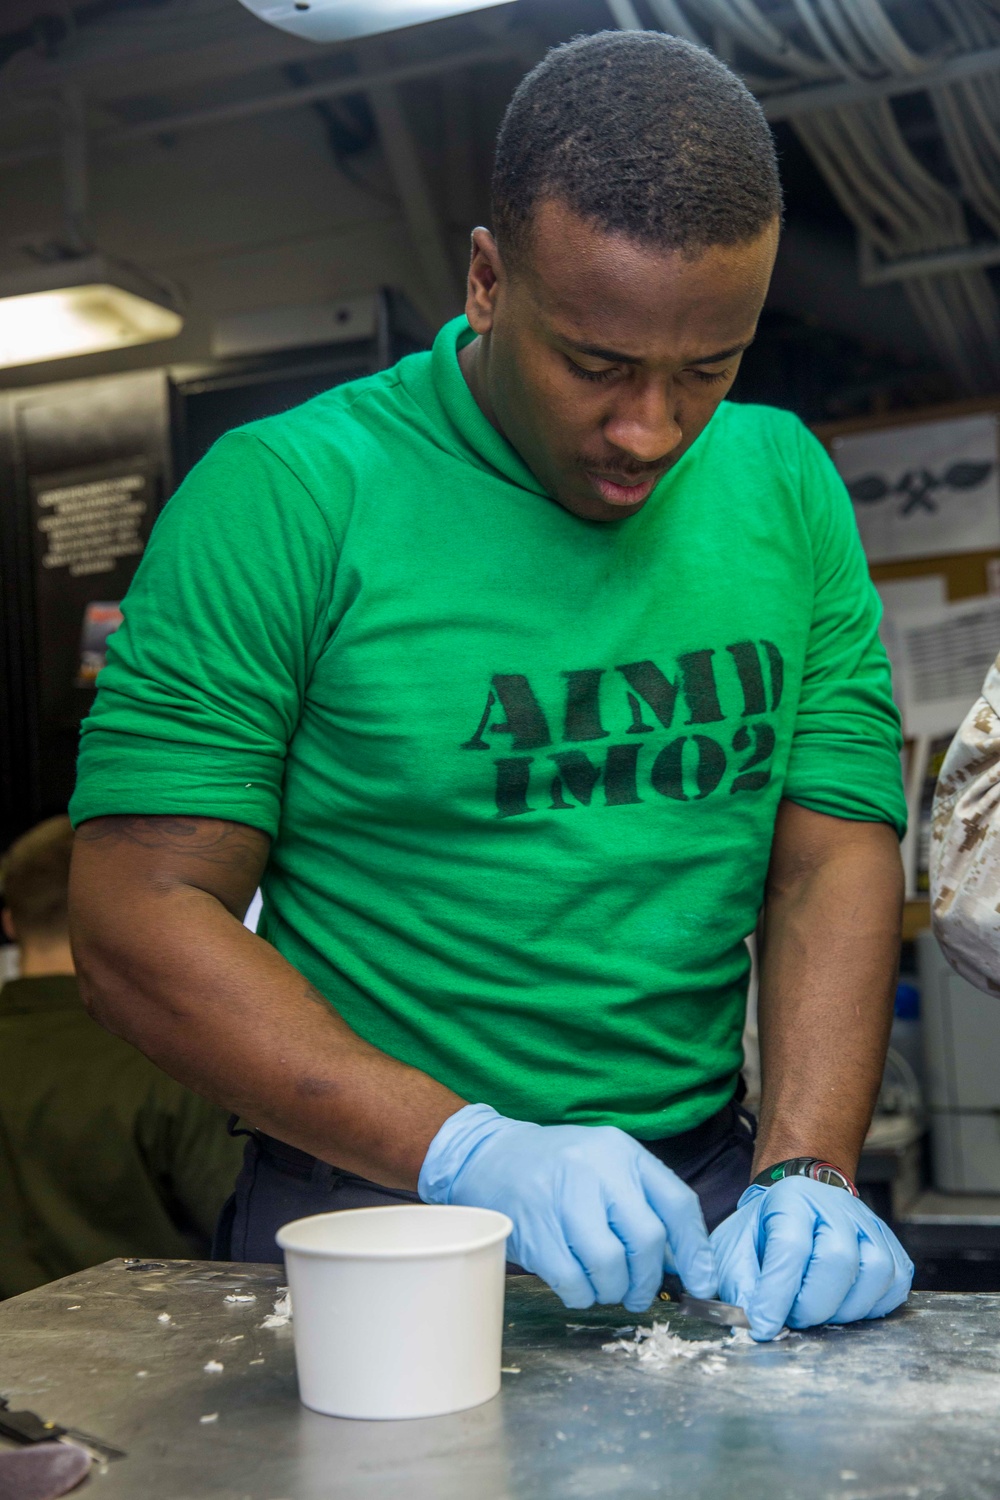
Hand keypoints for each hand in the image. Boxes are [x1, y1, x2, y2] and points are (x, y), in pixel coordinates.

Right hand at [419, 1104, 715, 1311]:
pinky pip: (573, 1281)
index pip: (677, 1203)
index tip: (705, 1284)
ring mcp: (562, 1198)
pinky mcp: (534, 1230)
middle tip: (637, 1292)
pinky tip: (577, 1286)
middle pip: (647, 1239)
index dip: (696, 1251)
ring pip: (610, 1265)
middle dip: (647, 1279)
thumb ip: (643, 1204)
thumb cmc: (559, 1169)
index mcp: (622, 1152)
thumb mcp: (605, 1166)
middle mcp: (596, 1169)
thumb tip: (686, 1264)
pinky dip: (582, 1295)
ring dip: (613, 1290)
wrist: (489, 1157)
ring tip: (604, 1286)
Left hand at [712, 1176, 913, 1340]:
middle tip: (793, 1316)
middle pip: (838, 1260)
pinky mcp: (891, 1246)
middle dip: (812, 1306)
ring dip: (844, 1310)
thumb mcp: (734, 1248)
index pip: (791, 1248)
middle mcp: (835, 1206)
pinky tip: (844, 1304)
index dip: (777, 1294)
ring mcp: (869, 1224)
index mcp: (791, 1199)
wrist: (796, 1209)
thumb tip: (753, 1321)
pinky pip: (896, 1285)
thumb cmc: (764, 1232)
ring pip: (875, 1274)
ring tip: (818, 1309)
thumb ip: (739, 1283)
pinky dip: (872, 1307)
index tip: (764, 1327)